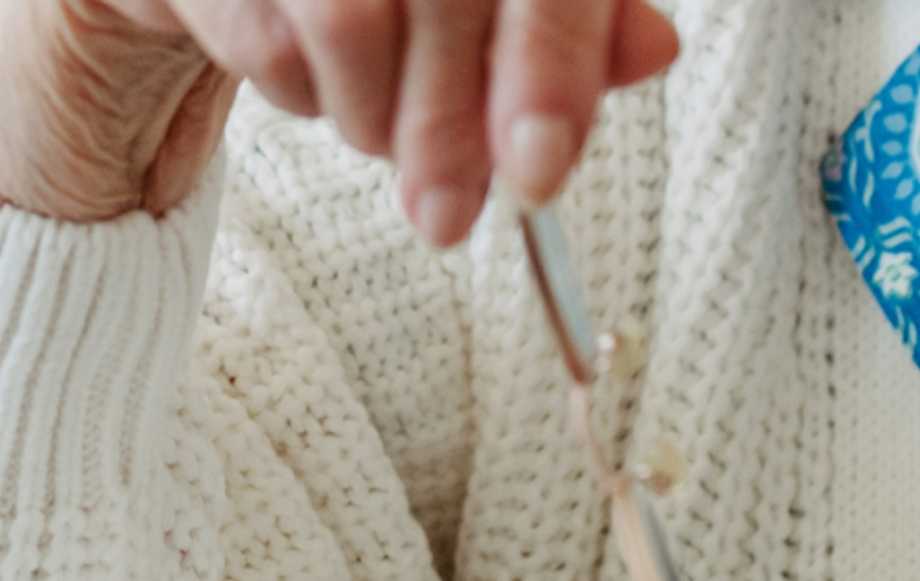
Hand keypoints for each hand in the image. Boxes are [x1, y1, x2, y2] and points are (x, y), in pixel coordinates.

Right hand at [0, 0, 677, 230]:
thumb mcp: (486, 2)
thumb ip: (570, 18)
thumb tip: (654, 52)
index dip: (552, 65)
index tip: (542, 173)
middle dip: (453, 127)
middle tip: (452, 219)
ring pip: (349, 25)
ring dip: (374, 117)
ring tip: (376, 123)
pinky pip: (265, 42)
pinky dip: (300, 95)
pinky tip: (310, 80)